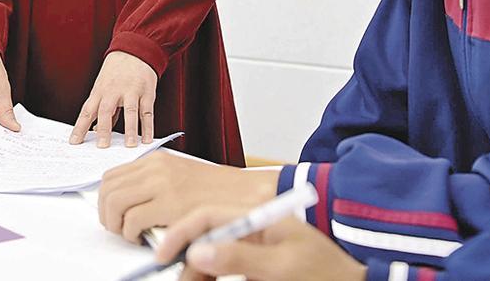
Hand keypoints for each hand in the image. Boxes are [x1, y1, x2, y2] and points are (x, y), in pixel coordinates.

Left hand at [71, 50, 157, 147]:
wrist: (135, 48)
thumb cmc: (116, 70)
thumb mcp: (103, 85)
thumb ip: (101, 108)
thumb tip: (96, 130)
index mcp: (100, 90)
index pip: (87, 111)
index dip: (80, 127)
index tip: (74, 142)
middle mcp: (114, 90)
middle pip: (107, 110)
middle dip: (104, 129)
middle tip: (102, 146)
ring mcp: (132, 91)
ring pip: (130, 111)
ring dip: (130, 130)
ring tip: (129, 145)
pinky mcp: (147, 92)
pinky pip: (147, 111)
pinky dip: (148, 126)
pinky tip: (147, 138)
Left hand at [99, 153, 277, 242]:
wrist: (246, 195)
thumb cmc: (216, 193)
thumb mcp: (181, 178)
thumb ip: (155, 184)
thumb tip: (129, 202)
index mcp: (157, 161)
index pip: (112, 177)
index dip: (105, 200)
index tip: (112, 214)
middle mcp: (156, 168)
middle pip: (107, 189)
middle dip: (106, 214)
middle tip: (117, 228)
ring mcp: (162, 184)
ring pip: (114, 204)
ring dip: (116, 224)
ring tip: (130, 234)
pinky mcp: (170, 204)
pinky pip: (131, 221)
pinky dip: (130, 234)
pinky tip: (144, 239)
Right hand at [156, 208, 365, 280]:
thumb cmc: (326, 274)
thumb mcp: (282, 266)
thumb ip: (240, 256)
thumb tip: (197, 252)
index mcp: (261, 217)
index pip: (210, 215)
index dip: (183, 232)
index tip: (163, 255)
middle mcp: (254, 230)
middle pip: (207, 239)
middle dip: (190, 261)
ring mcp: (255, 251)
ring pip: (213, 260)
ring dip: (200, 274)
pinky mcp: (256, 270)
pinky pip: (225, 273)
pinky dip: (213, 278)